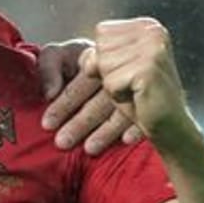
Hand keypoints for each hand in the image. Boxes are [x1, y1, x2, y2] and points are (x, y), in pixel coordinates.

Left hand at [39, 38, 143, 153]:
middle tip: (62, 143)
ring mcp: (142, 74)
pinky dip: (136, 126)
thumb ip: (49, 66)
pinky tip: (126, 140)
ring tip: (89, 149)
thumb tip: (50, 93)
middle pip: (100, 99)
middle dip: (80, 123)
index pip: (81, 83)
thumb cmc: (78, 62)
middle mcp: (122, 61)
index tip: (47, 125)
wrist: (119, 65)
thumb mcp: (60, 56)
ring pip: (121, 110)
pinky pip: (146, 111)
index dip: (64, 104)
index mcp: (97, 52)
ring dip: (105, 131)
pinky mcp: (156, 87)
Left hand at [80, 18, 195, 148]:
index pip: (102, 32)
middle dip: (107, 71)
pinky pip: (110, 81)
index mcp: (146, 25)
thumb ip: (97, 54)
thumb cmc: (139, 97)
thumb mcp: (114, 69)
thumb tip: (85, 60)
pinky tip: (138, 97)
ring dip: (113, 84)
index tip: (127, 71)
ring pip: (103, 64)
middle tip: (132, 83)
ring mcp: (154, 48)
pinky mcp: (149, 68)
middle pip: (101, 47)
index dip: (104, 57)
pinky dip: (118, 95)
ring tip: (135, 90)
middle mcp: (153, 31)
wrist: (170, 125)